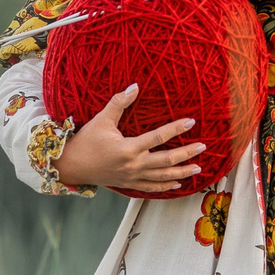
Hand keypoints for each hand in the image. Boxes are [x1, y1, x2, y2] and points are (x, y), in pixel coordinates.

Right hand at [55, 85, 204, 191]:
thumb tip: (135, 86)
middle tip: (203, 147)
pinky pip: (151, 188)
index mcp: (128, 148)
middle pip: (166, 160)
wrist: (71, 166)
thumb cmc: (85, 141)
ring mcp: (132, 177)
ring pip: (163, 177)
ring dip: (182, 172)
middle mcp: (133, 165)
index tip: (190, 121)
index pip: (158, 137)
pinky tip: (179, 184)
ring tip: (198, 167)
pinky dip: (166, 187)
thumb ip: (119, 103)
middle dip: (186, 154)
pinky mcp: (129, 185)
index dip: (176, 129)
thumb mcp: (101, 119)